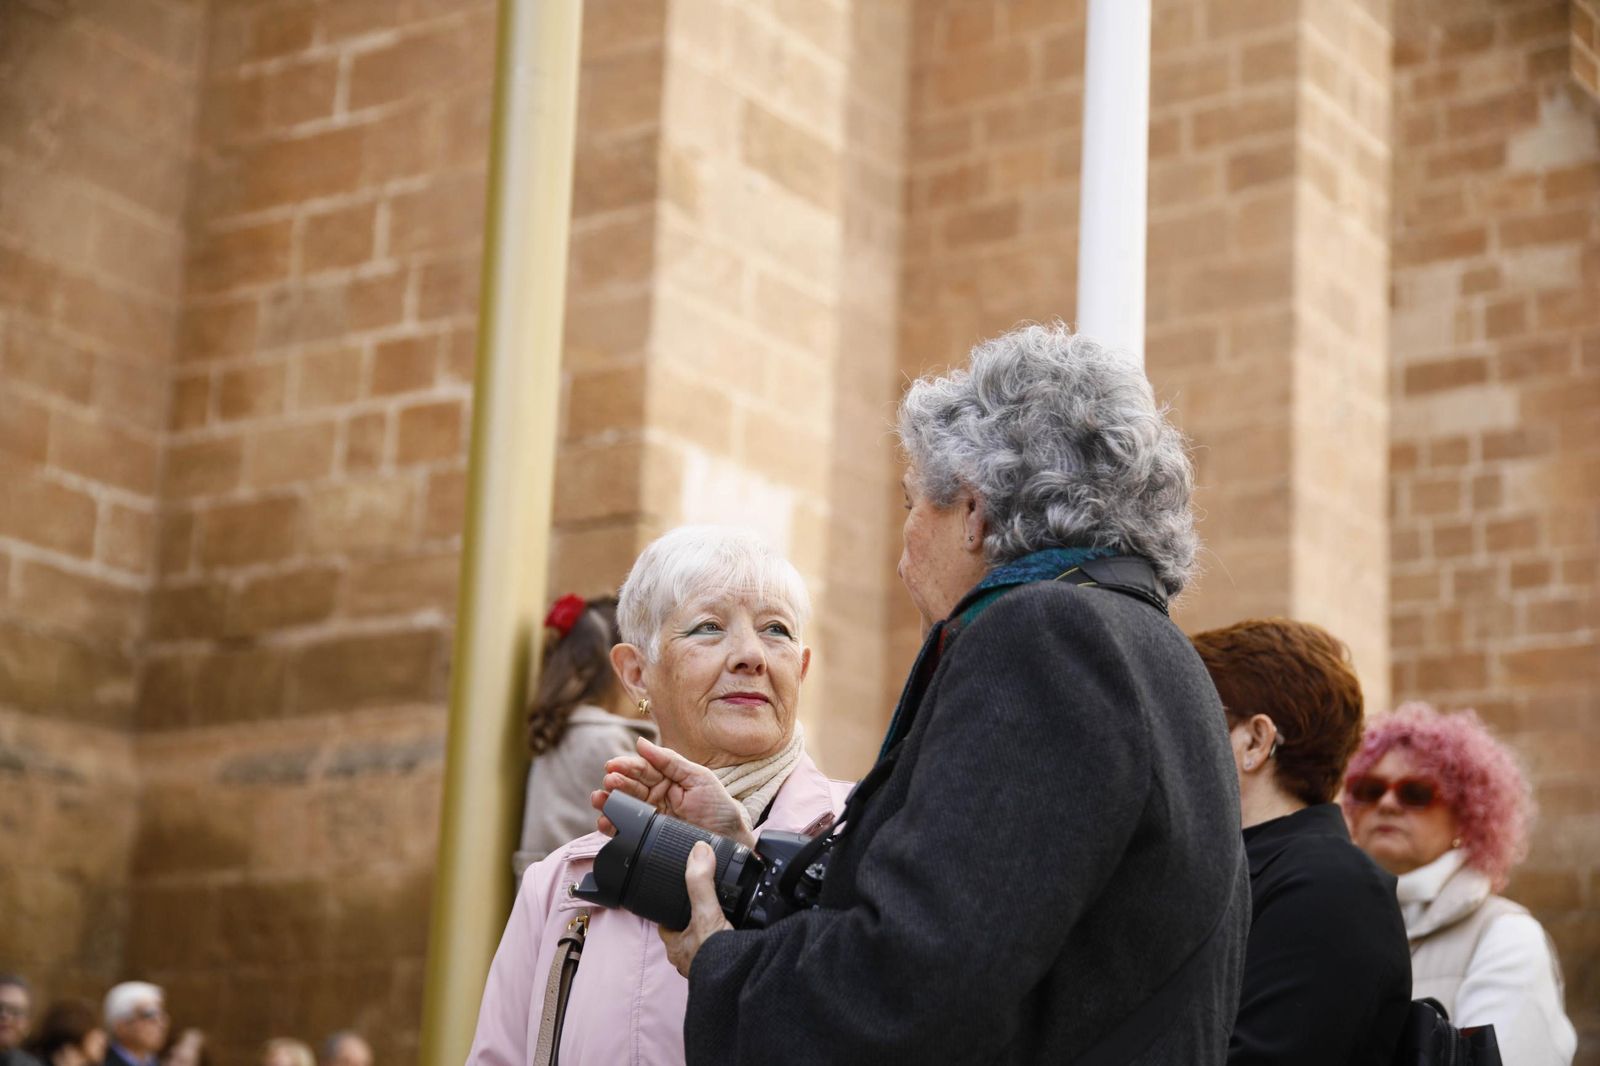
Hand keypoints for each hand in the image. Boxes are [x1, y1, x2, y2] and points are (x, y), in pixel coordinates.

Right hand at [590, 738, 755, 847]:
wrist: (729, 841)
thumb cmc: (719, 807)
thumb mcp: (698, 777)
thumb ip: (670, 760)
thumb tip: (641, 742)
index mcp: (666, 777)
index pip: (642, 768)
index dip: (626, 766)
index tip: (613, 766)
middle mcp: (655, 795)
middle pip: (629, 786)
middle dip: (616, 783)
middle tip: (609, 782)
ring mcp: (650, 815)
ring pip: (623, 806)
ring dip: (609, 802)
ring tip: (600, 799)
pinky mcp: (647, 835)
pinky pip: (626, 829)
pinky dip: (612, 825)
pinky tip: (605, 821)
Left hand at [659, 841, 732, 976]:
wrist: (741, 985)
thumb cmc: (717, 960)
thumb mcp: (706, 913)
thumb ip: (701, 882)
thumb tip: (699, 850)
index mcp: (677, 945)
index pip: (666, 920)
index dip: (671, 904)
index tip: (677, 890)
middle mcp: (689, 957)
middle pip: (688, 929)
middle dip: (696, 917)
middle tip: (708, 899)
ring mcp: (707, 965)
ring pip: (705, 941)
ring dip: (715, 931)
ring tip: (727, 913)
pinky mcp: (725, 969)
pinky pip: (723, 951)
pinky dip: (729, 942)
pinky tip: (741, 933)